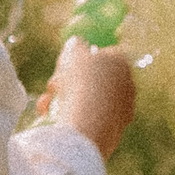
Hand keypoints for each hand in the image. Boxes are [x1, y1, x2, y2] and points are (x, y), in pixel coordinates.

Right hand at [47, 37, 137, 156]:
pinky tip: (55, 119)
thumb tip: (77, 44)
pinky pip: (90, 120)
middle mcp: (128, 85)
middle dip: (70, 81)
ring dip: (66, 100)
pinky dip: (74, 118)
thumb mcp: (73, 52)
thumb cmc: (80, 83)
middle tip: (53, 86)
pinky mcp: (115, 131)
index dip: (82, 58)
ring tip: (46, 104)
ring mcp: (123, 110)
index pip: (103, 53)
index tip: (64, 65)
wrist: (87, 125)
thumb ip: (75, 45)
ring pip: (89, 100)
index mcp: (122, 62)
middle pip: (95, 79)